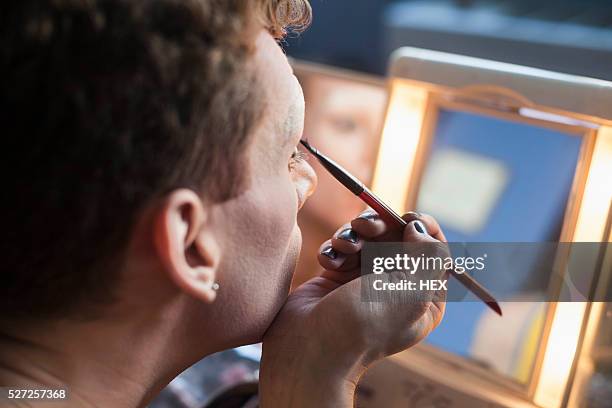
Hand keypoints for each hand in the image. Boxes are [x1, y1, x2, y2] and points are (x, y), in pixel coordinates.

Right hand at [260, 212, 448, 407]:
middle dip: (381, 226)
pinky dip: (334, 248)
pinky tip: (328, 263)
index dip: (425, 229)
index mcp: (424, 297)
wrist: (310, 348)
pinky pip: (341, 246)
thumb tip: (420, 227)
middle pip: (397, 236)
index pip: (435, 252)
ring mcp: (365, 280)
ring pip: (367, 237)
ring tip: (343, 248)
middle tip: (367, 226)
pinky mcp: (337, 276)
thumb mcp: (408, 292)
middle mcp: (397, 286)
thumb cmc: (363, 326)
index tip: (407, 218)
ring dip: (353, 235)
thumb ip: (426, 257)